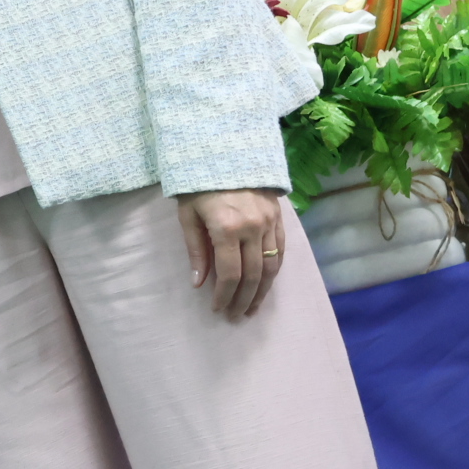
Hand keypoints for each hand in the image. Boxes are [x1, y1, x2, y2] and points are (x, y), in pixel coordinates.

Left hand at [177, 188, 288, 316]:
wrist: (225, 151)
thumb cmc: (198, 184)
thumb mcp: (187, 215)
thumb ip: (195, 250)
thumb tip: (199, 283)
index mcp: (226, 228)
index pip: (229, 273)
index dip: (225, 296)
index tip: (218, 309)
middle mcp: (252, 227)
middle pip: (252, 275)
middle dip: (244, 299)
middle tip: (236, 316)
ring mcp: (269, 222)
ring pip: (271, 266)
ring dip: (262, 291)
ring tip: (252, 308)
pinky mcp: (278, 217)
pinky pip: (281, 250)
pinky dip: (274, 271)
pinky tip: (266, 284)